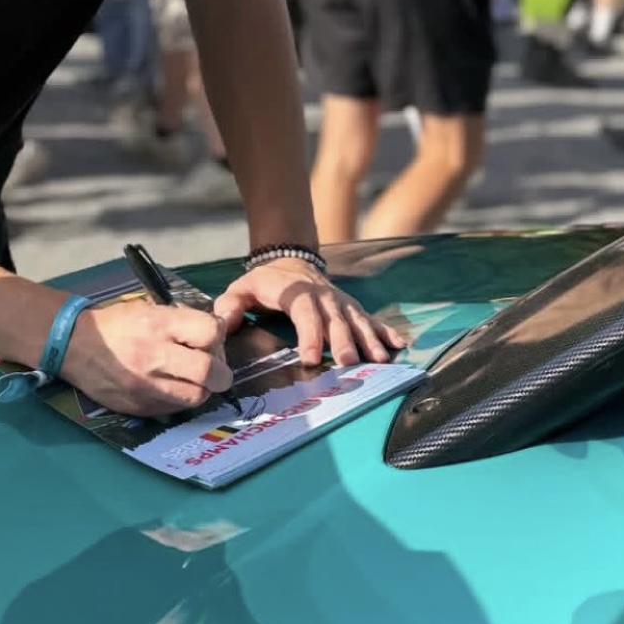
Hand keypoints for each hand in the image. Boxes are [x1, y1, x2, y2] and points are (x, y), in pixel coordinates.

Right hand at [61, 299, 232, 416]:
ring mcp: (146, 386)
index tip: (211, 336)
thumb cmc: (115, 323)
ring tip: (194, 380)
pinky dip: (181, 399)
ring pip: (197, 397)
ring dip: (203, 389)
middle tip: (215, 368)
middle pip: (210, 371)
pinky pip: (175, 409)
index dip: (218, 334)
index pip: (210, 332)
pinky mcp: (140, 407)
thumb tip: (215, 331)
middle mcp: (154, 355)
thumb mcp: (147, 308)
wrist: (73, 345)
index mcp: (157, 324)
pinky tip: (174, 388)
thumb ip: (180, 320)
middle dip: (220, 370)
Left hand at [214, 257, 405, 367]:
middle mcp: (323, 296)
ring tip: (380, 359)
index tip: (309, 357)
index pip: (304, 314)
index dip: (309, 335)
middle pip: (336, 319)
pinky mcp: (351, 307)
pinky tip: (399, 345)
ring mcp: (340, 301)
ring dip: (369, 339)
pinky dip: (385, 331)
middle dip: (344, 341)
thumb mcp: (242, 288)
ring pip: (357, 320)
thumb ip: (230, 305)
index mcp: (296, 293)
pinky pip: (371, 319)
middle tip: (349, 363)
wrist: (289, 259)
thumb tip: (224, 323)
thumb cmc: (264, 282)